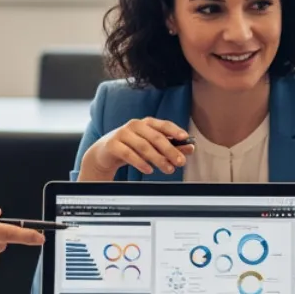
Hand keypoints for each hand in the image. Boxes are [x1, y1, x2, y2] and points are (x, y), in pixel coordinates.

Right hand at [79, 117, 194, 179]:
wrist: (105, 153)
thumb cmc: (131, 147)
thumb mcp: (151, 147)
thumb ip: (170, 146)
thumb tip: (190, 148)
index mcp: (146, 123)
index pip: (163, 125)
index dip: (175, 130)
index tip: (185, 138)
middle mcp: (135, 125)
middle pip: (155, 137)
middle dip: (170, 150)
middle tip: (180, 162)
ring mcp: (122, 133)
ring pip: (144, 146)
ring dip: (158, 159)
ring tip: (168, 169)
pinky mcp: (113, 144)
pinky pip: (128, 154)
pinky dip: (140, 162)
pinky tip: (149, 170)